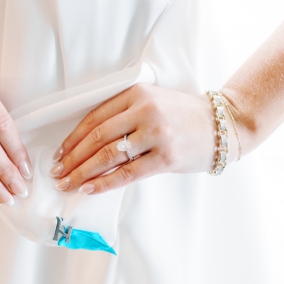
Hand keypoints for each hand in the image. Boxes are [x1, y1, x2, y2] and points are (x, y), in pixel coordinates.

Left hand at [52, 84, 218, 193]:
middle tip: (57, 172)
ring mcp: (156, 134)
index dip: (72, 139)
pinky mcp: (166, 157)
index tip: (59, 153)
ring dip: (83, 172)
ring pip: (108, 156)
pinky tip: (89, 189)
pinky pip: (127, 173)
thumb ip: (122, 116)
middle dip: (72, 158)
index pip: (93, 119)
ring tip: (68, 183)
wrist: (225, 125)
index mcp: (136, 94)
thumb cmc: (182, 115)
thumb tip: (84, 145)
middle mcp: (144, 111)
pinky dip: (105, 182)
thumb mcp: (152, 103)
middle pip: (96, 138)